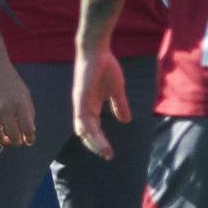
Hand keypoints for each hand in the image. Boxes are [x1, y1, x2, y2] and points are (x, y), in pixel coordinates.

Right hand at [0, 41, 35, 146]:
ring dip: (3, 141)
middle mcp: (8, 108)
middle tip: (16, 141)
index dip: (30, 139)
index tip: (28, 141)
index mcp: (21, 104)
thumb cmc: (10, 80)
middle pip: (14, 135)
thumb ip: (28, 111)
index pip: (28, 129)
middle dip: (17, 142)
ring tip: (5, 139)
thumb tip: (30, 130)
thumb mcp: (25, 93)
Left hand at [72, 46, 131, 160]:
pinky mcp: (80, 98)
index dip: (100, 141)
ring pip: (83, 129)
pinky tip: (97, 137)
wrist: (97, 51)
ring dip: (94, 142)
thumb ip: (119, 105)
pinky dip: (89, 129)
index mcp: (90, 107)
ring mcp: (80, 103)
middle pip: (86, 133)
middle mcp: (83, 108)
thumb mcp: (117, 90)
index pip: (93, 129)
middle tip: (107, 156)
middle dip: (96, 146)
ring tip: (105, 152)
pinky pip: (82, 118)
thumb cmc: (105, 68)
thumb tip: (126, 121)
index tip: (110, 153)